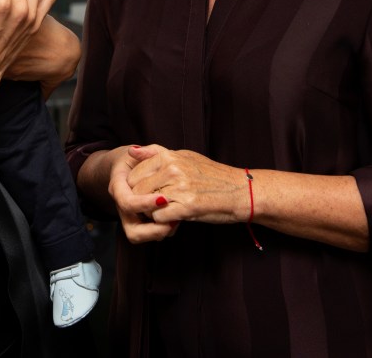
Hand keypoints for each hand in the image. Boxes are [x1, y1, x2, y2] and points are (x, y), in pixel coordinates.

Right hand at [104, 146, 179, 242]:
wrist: (128, 170)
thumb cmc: (136, 161)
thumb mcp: (140, 153)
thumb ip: (142, 152)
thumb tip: (134, 150)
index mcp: (117, 188)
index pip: (127, 202)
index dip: (144, 203)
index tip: (163, 199)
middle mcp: (121, 207)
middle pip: (132, 231)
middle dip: (154, 229)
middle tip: (175, 220)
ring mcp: (130, 217)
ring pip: (141, 237)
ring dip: (160, 232)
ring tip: (178, 221)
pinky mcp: (140, 223)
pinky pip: (150, 235)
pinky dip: (164, 231)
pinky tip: (177, 219)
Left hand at [125, 144, 245, 226]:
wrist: (240, 191)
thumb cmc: (211, 175)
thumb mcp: (183, 156)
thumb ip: (155, 152)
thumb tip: (131, 150)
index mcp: (169, 156)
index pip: (134, 173)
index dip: (135, 186)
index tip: (146, 193)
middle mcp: (172, 170)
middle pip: (136, 189)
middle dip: (140, 201)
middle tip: (153, 205)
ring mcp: (179, 188)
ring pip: (145, 204)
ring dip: (151, 212)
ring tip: (165, 210)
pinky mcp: (187, 207)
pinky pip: (159, 217)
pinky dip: (163, 221)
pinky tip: (174, 217)